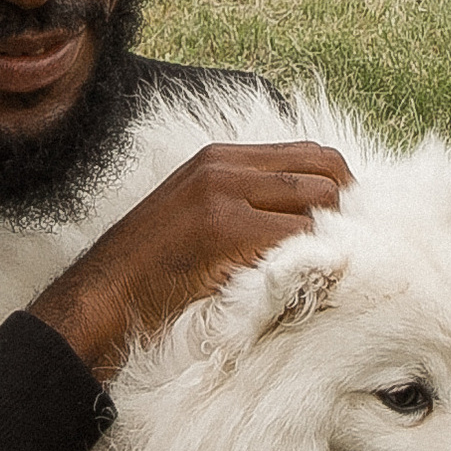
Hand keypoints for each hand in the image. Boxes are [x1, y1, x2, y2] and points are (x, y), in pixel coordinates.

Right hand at [27, 138, 349, 380]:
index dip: (340, 187)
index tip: (348, 224)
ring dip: (329, 239)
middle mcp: (223, 165)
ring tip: (323, 269)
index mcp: (219, 157)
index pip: (311, 153)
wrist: (102, 297)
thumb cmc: (151, 271)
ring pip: (318, 204)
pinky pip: (295, 236)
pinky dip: (309, 260)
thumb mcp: (197, 214)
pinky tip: (302, 281)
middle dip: (346, 211)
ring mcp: (223, 194)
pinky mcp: (224, 229)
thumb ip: (246, 201)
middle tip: (348, 251)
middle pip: (325, 171)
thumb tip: (312, 212)